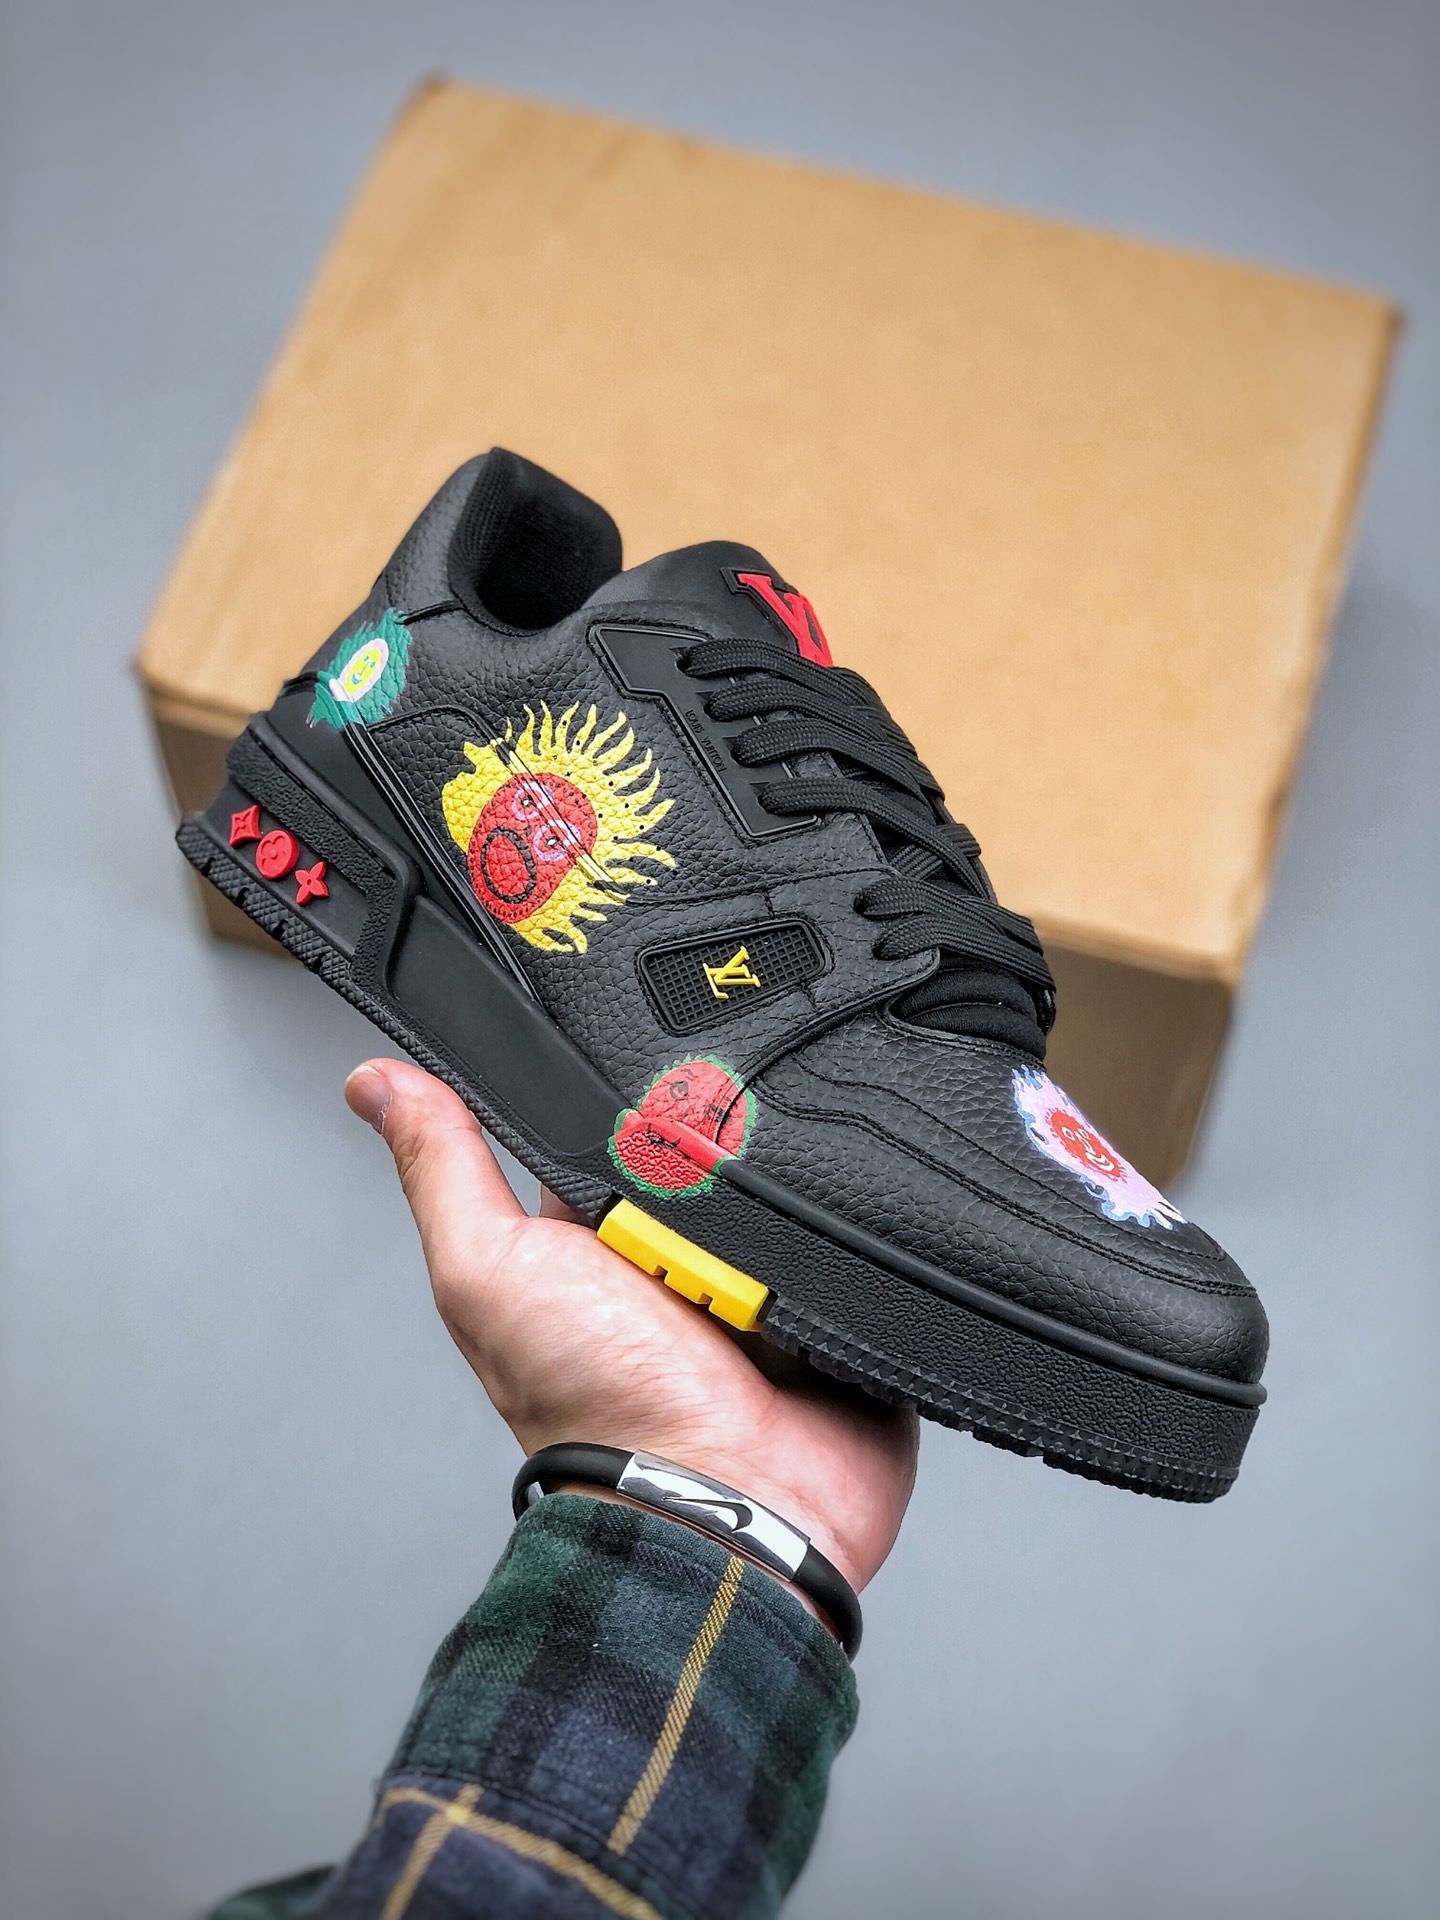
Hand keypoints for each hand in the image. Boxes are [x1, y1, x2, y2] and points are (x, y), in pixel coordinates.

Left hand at [345, 1058, 916, 1592]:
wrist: (729, 1504)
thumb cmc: (599, 1408)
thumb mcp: (492, 1270)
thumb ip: (444, 1170)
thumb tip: (375, 1083)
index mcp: (592, 1234)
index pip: (613, 1119)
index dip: (627, 1094)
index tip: (642, 1089)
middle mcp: (674, 1251)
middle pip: (711, 1138)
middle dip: (721, 1133)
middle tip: (706, 1192)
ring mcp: (760, 1275)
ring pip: (788, 1173)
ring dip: (788, 1180)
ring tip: (767, 1230)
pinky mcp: (834, 1296)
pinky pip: (856, 1226)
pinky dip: (850, 1224)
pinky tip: (828, 1236)